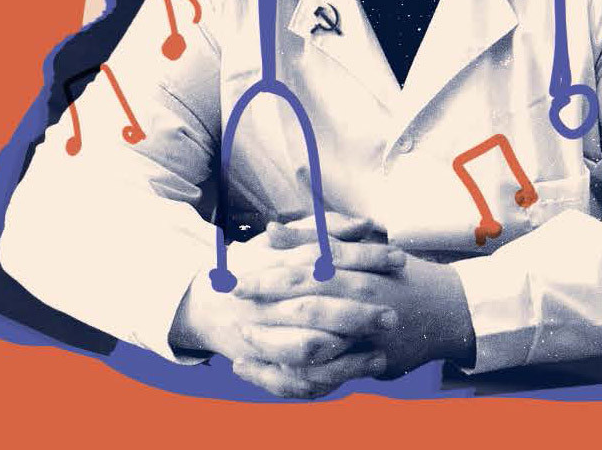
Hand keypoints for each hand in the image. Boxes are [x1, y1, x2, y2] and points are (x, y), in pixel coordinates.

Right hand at [169, 219, 404, 397]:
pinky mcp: (262, 362)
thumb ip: (324, 229)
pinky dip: (330, 376)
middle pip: (318, 305)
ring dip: (346, 350)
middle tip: (394, 314)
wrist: (202, 302)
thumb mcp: (282, 240)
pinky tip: (364, 369)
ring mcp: (264, 333)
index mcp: (279, 263)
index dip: (364, 258)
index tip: (399, 259)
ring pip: (307, 346)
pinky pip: (298, 378)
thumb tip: (366, 223)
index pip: (327, 257)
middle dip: (358, 311)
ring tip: (382, 349)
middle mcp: (271, 298)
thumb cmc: (254, 265)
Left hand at [235, 251, 475, 379]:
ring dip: (273, 346)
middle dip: (265, 309)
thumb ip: (315, 237)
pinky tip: (267, 374)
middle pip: (303, 306)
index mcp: (353, 270)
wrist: (444, 308)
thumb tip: (270, 229)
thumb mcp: (357, 247)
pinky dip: (292, 377)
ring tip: (240, 345)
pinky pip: (323, 376)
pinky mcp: (364, 362)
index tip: (238, 274)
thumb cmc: (395, 274)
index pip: (305, 270)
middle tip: (232, 309)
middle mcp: (357, 302)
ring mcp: (361, 336)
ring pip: (310, 346)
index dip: (270, 273)